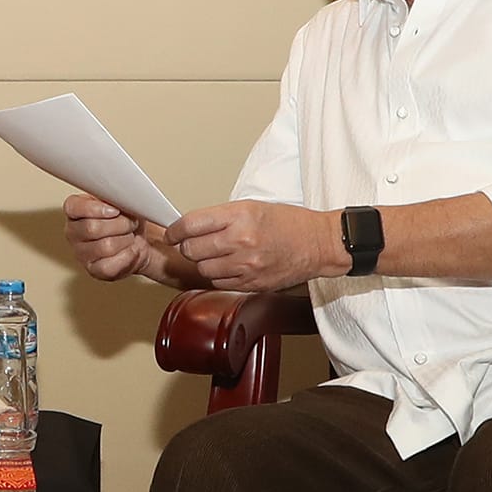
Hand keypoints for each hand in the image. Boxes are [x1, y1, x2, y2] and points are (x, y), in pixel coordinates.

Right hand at [63, 193, 153, 281]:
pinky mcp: (94, 270)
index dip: (96, 209)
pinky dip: (127, 256)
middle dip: (120, 224)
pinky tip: (130, 250)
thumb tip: (123, 197)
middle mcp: (73, 232)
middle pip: (92, 228)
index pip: (73, 207)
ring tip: (130, 236)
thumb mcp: (120, 202)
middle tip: (130, 223)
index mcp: (75, 211)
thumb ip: (114, 198)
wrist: (139, 241)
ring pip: (105, 246)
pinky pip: (110, 265)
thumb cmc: (125, 220)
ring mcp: (81, 253)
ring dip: (125, 240)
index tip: (115, 210)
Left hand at [168, 202, 341, 292]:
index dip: (175, 231)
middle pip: (192, 249)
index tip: (172, 233)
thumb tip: (189, 228)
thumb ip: (220, 218)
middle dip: (188, 247)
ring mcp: (246, 265)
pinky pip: (219, 283)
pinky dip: (219, 276)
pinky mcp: (251, 283)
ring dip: (203, 263)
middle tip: (194, 243)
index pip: (191, 225)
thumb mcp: (252, 207)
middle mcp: (241, 241)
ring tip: (217, 255)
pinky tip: (230, 266)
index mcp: (240, 216)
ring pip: (203, 269)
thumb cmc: (289, 224)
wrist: (319, 244)